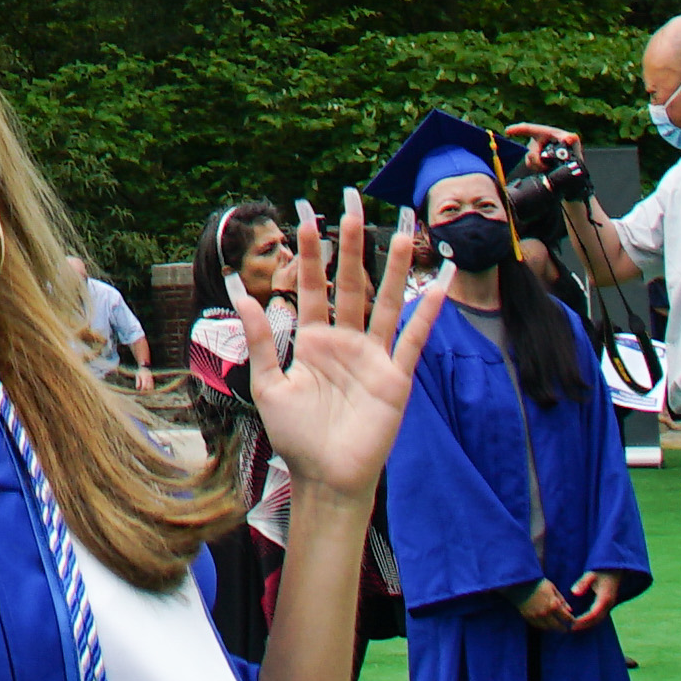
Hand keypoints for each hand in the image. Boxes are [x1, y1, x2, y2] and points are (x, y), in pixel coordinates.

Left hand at [249, 212, 448, 496]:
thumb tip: (239, 291)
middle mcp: (345, 341)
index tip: (303, 213)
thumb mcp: (268, 385)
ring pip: (385, 302)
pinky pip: (413, 339)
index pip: (311, 286)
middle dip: (351, 244)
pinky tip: (440, 281)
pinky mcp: (396, 378)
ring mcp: (373, 357)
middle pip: (351, 283)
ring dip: (394, 266)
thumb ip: (258, 338)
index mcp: (312, 341)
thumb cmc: (295, 437)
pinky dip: (427, 310)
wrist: (325, 480)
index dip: (307, 252)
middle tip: (352, 200)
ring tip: (403, 227)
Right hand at [517, 581, 573, 632]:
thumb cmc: (538, 583)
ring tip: (556, 627)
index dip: (572, 621)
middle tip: (566, 629)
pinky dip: (543, 626)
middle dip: (564, 628)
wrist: (519, 583)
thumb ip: (562, 600)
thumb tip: (570, 610)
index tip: (573, 621)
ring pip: (548, 628)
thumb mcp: (553, 588)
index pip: (567, 618)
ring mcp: (536, 616)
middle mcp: (546, 613)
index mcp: (554, 604)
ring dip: (553, 628)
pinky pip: (538, 626)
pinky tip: (546, 624)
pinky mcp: (528, 617)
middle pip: (558, 626)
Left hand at [561, 571, 622, 630]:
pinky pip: (599, 616)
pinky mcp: (607, 605)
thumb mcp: (590, 574)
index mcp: (605, 598)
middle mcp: (608, 604)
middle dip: (584, 625)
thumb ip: (582, 583)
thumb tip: (574, 592)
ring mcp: (609, 605)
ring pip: (598, 620)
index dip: (583, 620)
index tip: (572, 623)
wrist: (614, 569)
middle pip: (596, 620)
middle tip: (570, 628)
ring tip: (573, 627)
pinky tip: (580, 622)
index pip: (593, 614)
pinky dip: (590, 621)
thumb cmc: (601, 570)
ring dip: (587, 625)